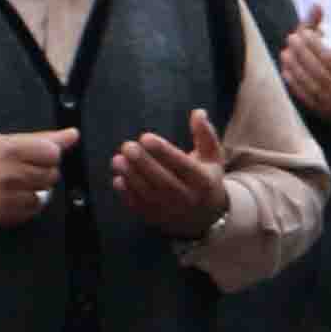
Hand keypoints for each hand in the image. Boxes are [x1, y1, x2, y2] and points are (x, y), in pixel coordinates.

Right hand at [0, 129, 76, 227]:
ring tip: (16, 183)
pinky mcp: (7, 214)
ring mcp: (8, 196)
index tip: (37, 156)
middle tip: (23, 169)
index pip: (53, 153)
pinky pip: (34, 209)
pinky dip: (28, 203)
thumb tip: (73, 135)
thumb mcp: (7, 141)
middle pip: (52, 175)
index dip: (48, 155)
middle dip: (43, 172)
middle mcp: (9, 173)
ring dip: (36, 189)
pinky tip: (12, 196)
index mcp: (9, 149)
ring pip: (45, 194)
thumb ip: (43, 139)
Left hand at [109, 108, 231, 238]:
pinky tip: (118, 179)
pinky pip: (141, 208)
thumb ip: (205, 134)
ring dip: (132, 177)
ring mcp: (172, 212)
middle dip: (144, 164)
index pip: (183, 165)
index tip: (145, 137)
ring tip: (118, 160)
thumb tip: (198, 112)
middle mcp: (188, 199)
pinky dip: (128, 195)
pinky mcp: (158, 219)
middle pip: (164, 181)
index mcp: (203, 181)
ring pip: (150, 195)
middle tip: (127, 146)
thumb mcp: (213, 158)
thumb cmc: (207, 179)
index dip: (164, 152)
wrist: (207, 219)